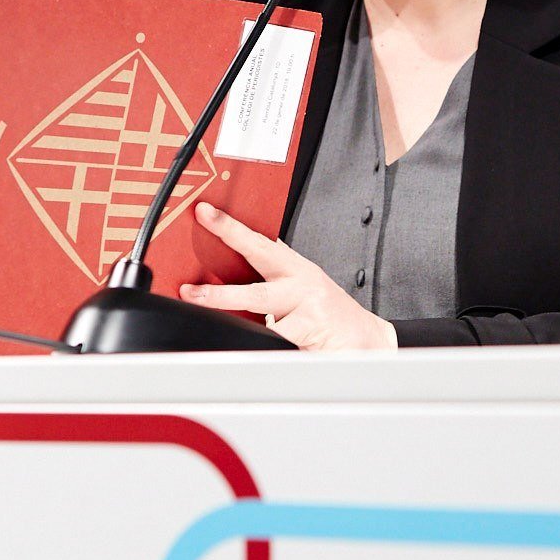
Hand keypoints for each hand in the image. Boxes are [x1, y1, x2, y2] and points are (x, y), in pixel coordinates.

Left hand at [179, 202, 397, 350]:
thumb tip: (225, 271)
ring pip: (263, 319)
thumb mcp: (301, 286)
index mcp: (294, 268)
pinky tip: (253, 346)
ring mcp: (308, 311)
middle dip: (218, 294)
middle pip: (254, 290)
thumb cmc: (329, 313)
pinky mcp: (313, 335)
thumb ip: (271, 276)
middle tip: (191, 292)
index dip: (229, 228)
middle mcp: (301, 286)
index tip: (205, 213)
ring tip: (207, 312)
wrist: (368, 338)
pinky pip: (278, 340)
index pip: (258, 243)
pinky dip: (262, 345)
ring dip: (234, 319)